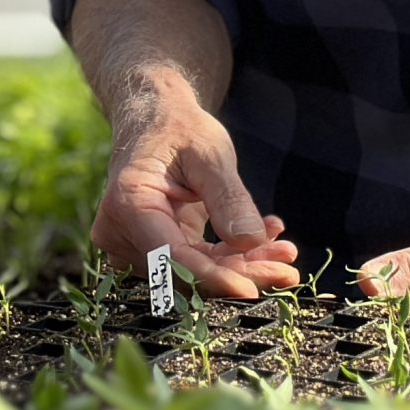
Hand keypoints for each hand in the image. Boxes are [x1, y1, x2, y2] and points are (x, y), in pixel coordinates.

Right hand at [93, 69, 299, 300]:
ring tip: (283, 251)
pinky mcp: (155, 247)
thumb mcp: (210, 152)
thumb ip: (228, 197)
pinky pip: (195, 263)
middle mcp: (122, 231)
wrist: (157, 120)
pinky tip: (265, 241)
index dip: (213, 277)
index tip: (252, 289)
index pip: (171, 257)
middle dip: (238, 273)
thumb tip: (251, 241)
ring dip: (241, 266)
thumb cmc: (179, 128)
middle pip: (185, 271)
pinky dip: (231, 257)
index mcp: (129, 203)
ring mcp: (134, 243)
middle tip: (287, 271)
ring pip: (194, 273)